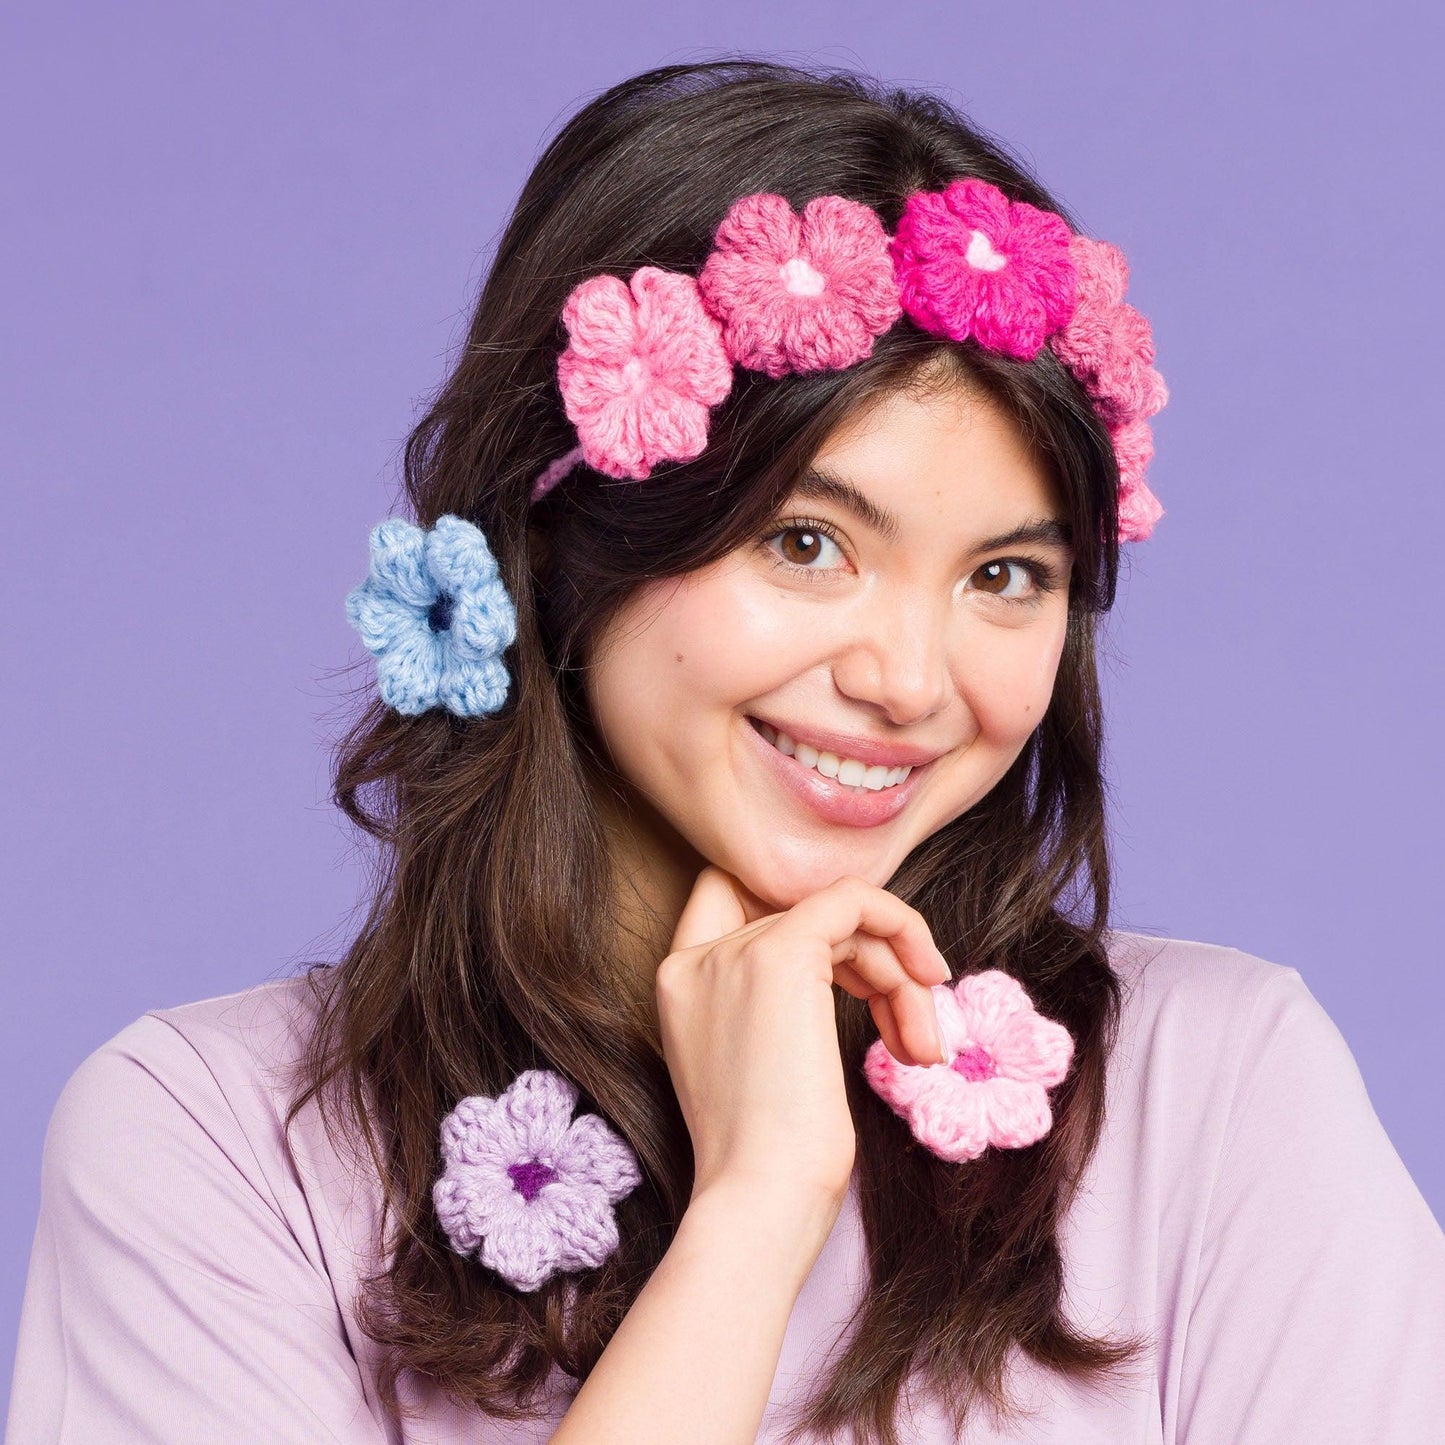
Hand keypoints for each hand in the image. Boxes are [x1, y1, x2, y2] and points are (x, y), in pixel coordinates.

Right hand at [656, 866, 950, 1206]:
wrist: (762, 1200)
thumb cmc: (771, 1163)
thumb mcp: (761, 1067)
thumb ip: (776, 1005)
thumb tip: (857, 962)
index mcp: (679, 985)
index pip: (729, 900)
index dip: (798, 924)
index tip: (854, 980)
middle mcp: (695, 958)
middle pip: (804, 918)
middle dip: (871, 967)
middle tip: (912, 1034)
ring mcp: (735, 952)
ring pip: (838, 918)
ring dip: (897, 974)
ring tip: (922, 1046)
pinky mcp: (782, 952)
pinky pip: (854, 899)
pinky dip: (902, 925)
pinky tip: (930, 980)